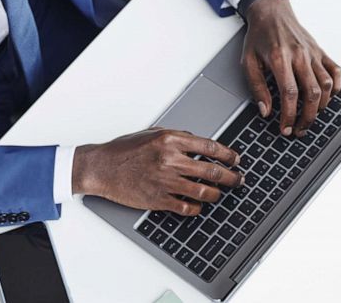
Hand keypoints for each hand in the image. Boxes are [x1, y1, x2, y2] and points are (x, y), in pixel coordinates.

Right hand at [72, 129, 242, 214]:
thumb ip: (176, 136)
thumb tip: (198, 141)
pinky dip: (197, 208)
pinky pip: (186, 207)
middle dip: (231, 177)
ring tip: (220, 194)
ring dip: (216, 194)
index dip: (228, 154)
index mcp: (170, 140)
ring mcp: (165, 181)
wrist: (102, 167)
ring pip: (203, 191)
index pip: (210, 146)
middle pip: (212, 171)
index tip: (236, 159)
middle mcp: (170, 160)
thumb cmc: (124, 150)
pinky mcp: (158, 199)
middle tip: (238, 179)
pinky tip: (199, 206)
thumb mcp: (152, 133)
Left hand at [241, 0, 340, 136]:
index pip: (290, 94)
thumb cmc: (259, 35)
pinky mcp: (320, 51)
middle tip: (299, 129)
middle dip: (307, 117)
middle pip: (312, 93)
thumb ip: (256, 87)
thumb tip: (265, 110)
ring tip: (311, 116)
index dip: (289, 116)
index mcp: (280, 58)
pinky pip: (335, 70)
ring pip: (327, 85)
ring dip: (321, 106)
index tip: (285, 128)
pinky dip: (336, 86)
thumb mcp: (248, 61)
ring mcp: (313, 53)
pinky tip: (328, 96)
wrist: (271, 11)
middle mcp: (300, 55)